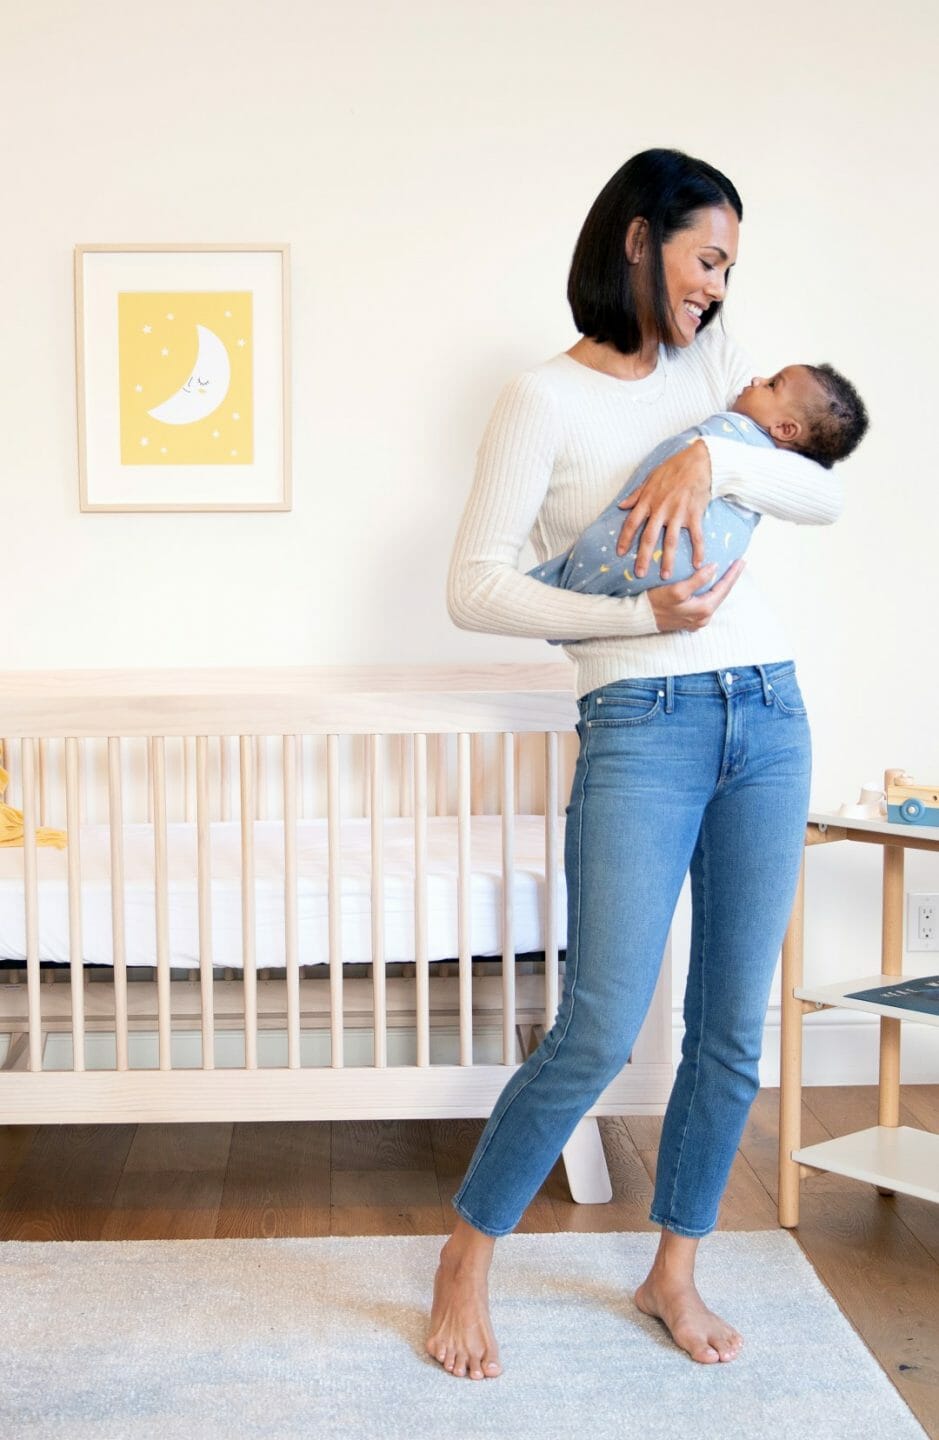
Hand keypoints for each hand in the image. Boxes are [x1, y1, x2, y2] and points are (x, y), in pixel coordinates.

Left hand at [616, 438, 711, 579]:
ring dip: (668, 559)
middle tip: (639, 574)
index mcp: (648, 501)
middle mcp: (661, 509)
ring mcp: (678, 513)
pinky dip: (698, 550)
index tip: (619, 553)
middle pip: (649, 537)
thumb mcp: (650, 478)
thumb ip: (636, 495)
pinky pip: (696, 536)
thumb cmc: (673, 468)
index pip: (632, 523)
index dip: (625, 539)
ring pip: (670, 541)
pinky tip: (698, 564)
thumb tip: (621, 505)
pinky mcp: (694, 514)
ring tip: (665, 576)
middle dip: (643, 557)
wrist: (697, 461)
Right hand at [647, 560, 745, 632]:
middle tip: (738, 565)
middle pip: (721, 595)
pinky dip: (710, 593)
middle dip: (730, 579)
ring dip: (720, 586)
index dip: (733, 573)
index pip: (723, 588)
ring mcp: (697, 622)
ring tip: (727, 573)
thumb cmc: (656, 602)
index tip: (742, 561)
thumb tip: (714, 567)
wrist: (640, 618)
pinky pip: (705, 604)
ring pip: (713, 600)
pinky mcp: (689, 622)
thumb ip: (697, 580)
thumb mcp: (677, 590)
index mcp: (704, 610)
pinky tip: (710, 586)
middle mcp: (703, 619)